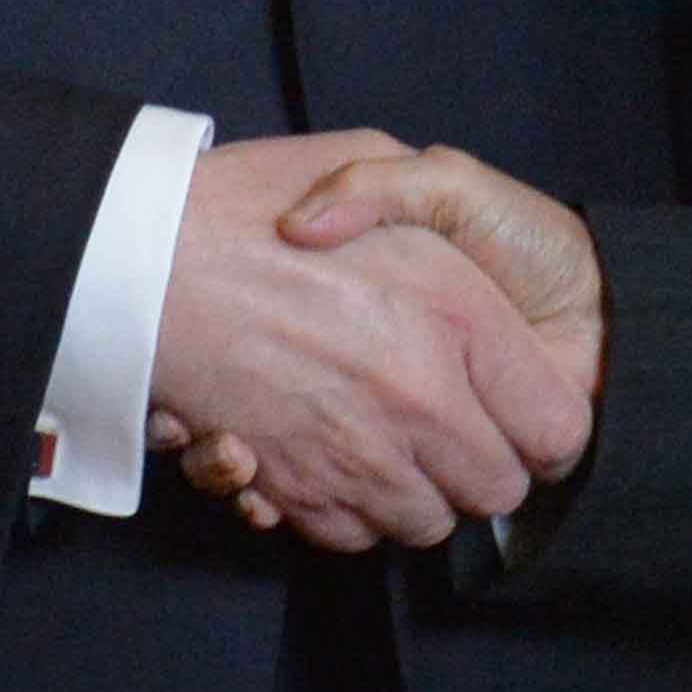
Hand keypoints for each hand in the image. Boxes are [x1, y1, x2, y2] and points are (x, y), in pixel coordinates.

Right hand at [143, 131, 590, 552]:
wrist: (135, 256)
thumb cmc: (260, 199)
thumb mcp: (374, 156)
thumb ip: (438, 208)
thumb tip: (474, 286)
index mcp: (459, 321)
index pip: (555, 430)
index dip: (543, 423)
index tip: (519, 406)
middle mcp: (418, 401)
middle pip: (495, 491)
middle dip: (483, 467)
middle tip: (452, 427)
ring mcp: (356, 454)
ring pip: (425, 523)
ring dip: (415, 493)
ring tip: (385, 438)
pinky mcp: (294, 490)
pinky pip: (349, 535)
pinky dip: (345, 510)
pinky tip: (326, 455)